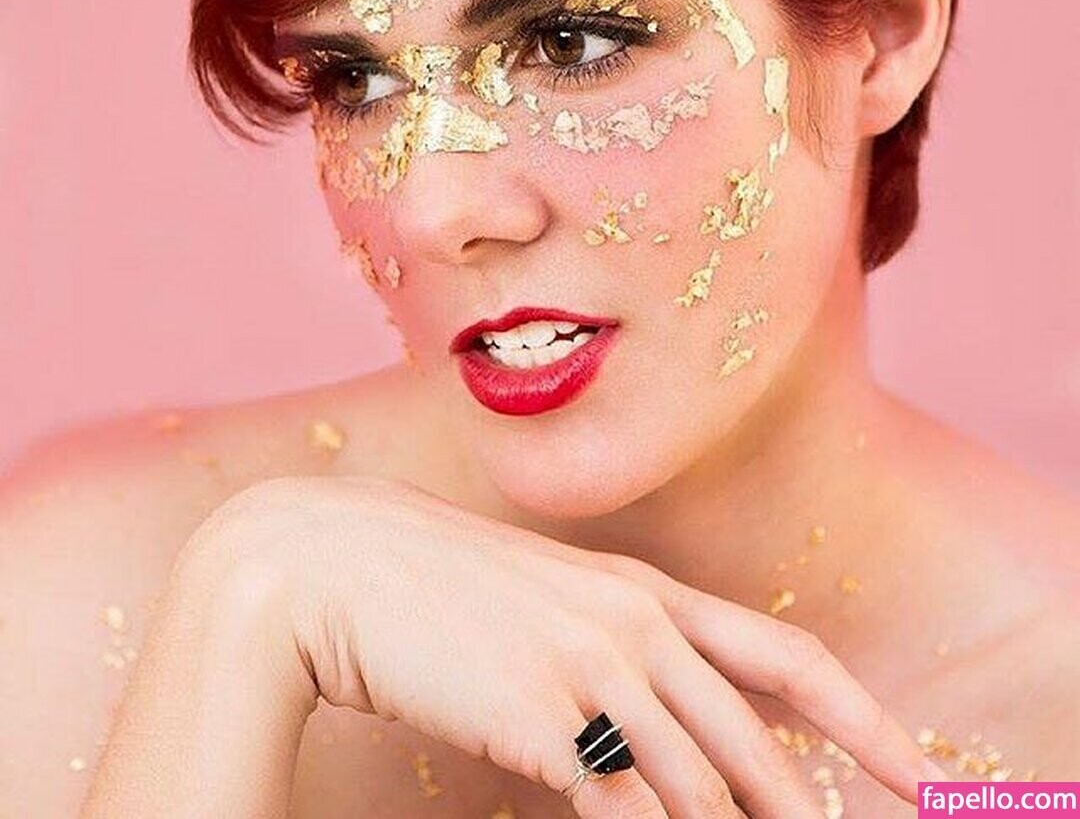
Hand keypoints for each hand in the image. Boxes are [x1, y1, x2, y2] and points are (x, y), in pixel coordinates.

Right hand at [199, 473, 936, 817]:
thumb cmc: (429, 583)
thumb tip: (636, 729)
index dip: (861, 717)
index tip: (915, 771)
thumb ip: (600, 654)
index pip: (784, 657)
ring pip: (704, 789)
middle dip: (806, 815)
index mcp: (642, 589)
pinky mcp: (548, 716)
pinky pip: (631, 812)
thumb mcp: (538, 608)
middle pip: (758, 744)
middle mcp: (636, 620)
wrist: (334, 562)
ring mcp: (596, 663)